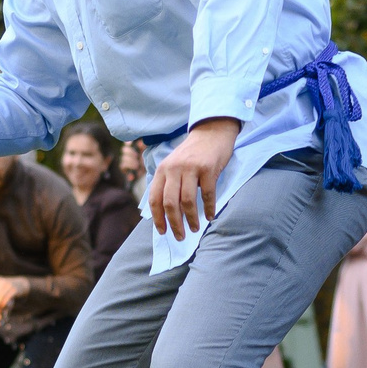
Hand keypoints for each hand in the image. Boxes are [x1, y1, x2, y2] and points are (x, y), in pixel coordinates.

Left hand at [149, 118, 238, 239]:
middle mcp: (173, 168)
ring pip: (187, 201)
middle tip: (180, 236)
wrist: (212, 131)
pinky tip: (210, 216)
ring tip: (195, 228)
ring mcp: (191, 168)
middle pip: (170, 203)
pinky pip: (207, 194)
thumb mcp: (173, 165)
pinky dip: (209, 208)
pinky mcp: (208, 168)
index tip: (163, 232)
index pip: (155, 198)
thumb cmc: (193, 153)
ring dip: (191, 219)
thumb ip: (167, 183)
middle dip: (174, 223)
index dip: (157, 218)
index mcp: (162, 170)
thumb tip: (164, 212)